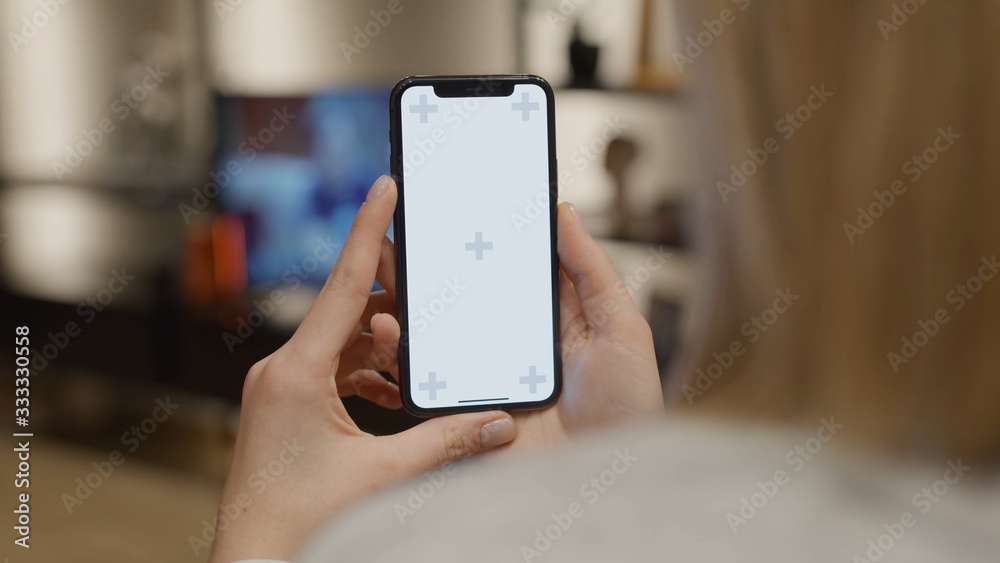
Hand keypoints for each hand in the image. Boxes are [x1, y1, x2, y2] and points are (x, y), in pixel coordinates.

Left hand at [208, 176, 517, 561]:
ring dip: (381, 343)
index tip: (384, 187)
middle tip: (427, 279)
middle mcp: (281, 371)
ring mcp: (280, 390)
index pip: (344, 285)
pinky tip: (394, 391)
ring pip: (340, 342)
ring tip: (417, 350)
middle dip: (391, 299)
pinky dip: (365, 372)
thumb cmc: (298, 520)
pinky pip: (332, 371)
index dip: (369, 231)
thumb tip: (498, 424)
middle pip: (346, 311)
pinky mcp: (286, 409)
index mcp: (295, 372)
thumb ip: (444, 442)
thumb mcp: (380, 475)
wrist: (254, 560)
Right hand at [369, 201, 663, 452]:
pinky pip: (427, 378)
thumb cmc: (629, 408)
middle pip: (463, 295)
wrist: (608, 476)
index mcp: (548, 318)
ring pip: (436, 332)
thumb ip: (592, 270)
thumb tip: (563, 212)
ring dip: (406, 301)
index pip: (506, 269)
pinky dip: (402, 353)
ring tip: (383, 269)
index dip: (478, 239)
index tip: (449, 206)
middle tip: (400, 233)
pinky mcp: (465, 408)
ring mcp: (485, 374)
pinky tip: (390, 327)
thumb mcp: (623, 328)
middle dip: (428, 265)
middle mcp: (512, 342)